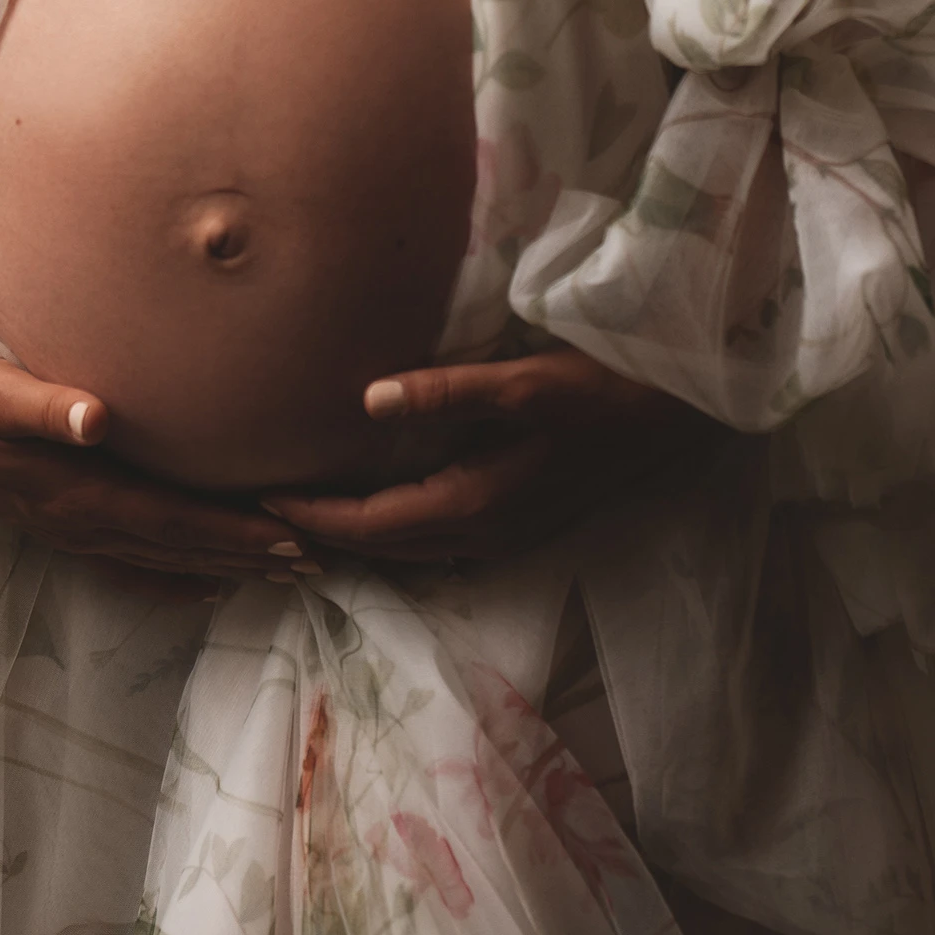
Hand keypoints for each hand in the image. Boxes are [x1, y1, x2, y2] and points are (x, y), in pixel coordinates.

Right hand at [0, 345, 312, 584]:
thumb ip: (48, 406)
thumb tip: (95, 418)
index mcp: (79, 492)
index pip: (176, 518)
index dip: (236, 530)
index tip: (295, 536)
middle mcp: (83, 521)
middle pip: (181, 546)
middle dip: (249, 554)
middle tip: (318, 561)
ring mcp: (72, 530)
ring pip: (164, 557)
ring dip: (224, 564)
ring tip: (283, 571)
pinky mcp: (62, 526)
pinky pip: (129, 564)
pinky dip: (171, 577)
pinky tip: (204, 586)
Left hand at [262, 348, 710, 567]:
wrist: (672, 417)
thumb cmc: (598, 391)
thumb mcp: (521, 383)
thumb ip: (444, 393)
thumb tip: (367, 401)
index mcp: (475, 504)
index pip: (371, 525)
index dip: (313, 517)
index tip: (262, 499)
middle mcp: (485, 535)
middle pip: (383, 549)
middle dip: (324, 535)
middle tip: (265, 513)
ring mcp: (504, 537)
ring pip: (410, 551)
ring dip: (358, 538)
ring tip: (307, 515)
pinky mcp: (517, 525)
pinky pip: (436, 543)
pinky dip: (395, 533)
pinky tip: (379, 508)